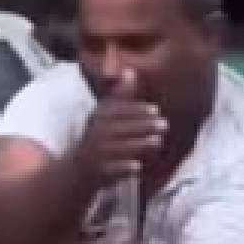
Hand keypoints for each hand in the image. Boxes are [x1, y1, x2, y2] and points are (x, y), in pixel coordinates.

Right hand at [73, 69, 166, 190]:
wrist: (78, 170)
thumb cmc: (100, 138)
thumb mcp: (106, 116)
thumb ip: (121, 96)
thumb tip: (131, 71)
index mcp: (98, 119)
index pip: (117, 111)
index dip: (135, 110)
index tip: (155, 109)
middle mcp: (95, 134)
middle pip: (120, 128)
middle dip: (143, 126)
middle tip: (165, 125)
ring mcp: (95, 154)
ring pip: (118, 148)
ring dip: (139, 145)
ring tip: (159, 142)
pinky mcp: (98, 172)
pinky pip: (112, 170)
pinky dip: (124, 168)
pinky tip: (139, 167)